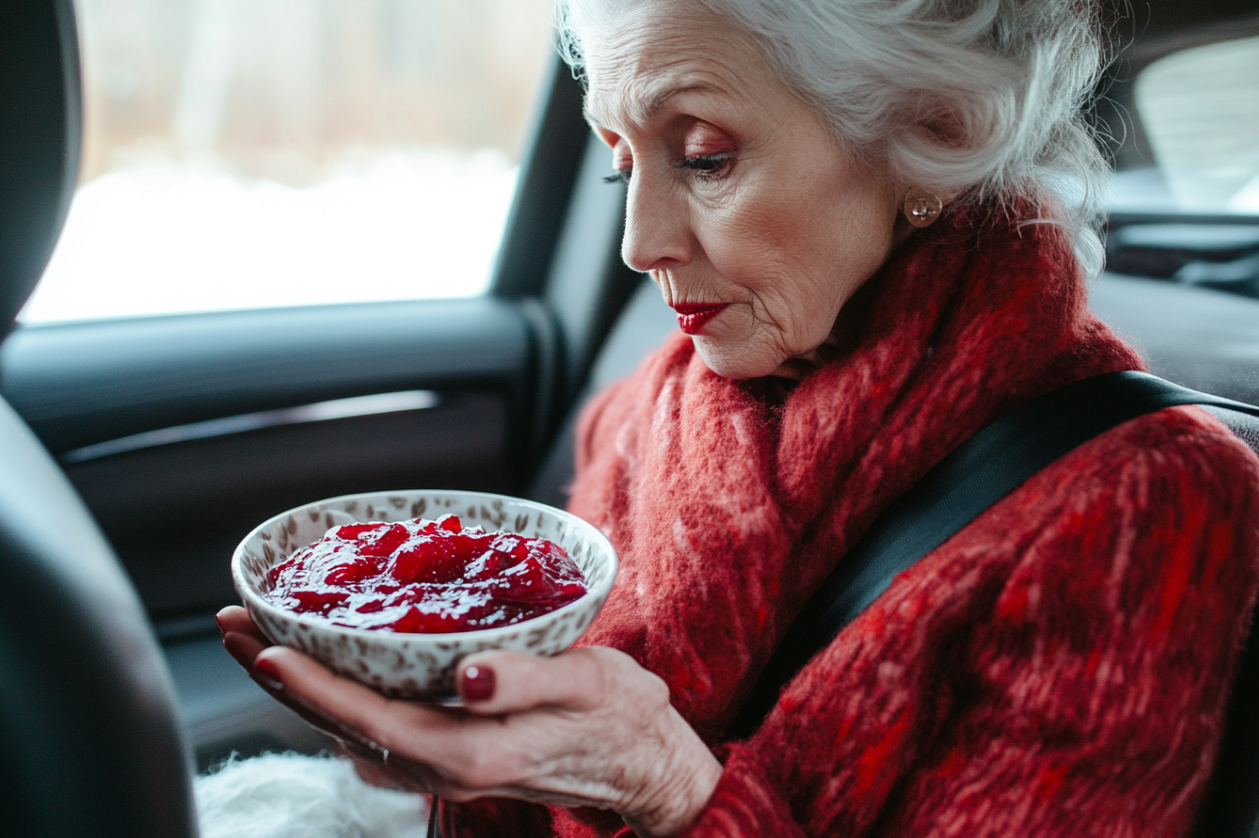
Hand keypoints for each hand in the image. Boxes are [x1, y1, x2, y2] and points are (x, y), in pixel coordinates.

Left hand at [215, 606, 721, 836]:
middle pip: (343, 725)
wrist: (645, 765)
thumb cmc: (621, 718)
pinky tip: (325, 671)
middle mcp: (445, 768)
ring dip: (300, 687)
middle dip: (282, 677)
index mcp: (472, 750)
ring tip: (258, 640)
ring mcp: (444, 768)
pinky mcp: (450, 757)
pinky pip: (375, 731)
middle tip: (233, 626)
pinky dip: (336, 699)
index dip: (312, 684)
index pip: (372, 717)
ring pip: (351, 730)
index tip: (265, 648)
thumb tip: (469, 674)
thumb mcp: (589, 685)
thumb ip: (528, 679)